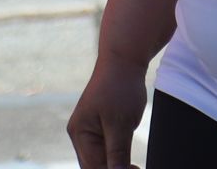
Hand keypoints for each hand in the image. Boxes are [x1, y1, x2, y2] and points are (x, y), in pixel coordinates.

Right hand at [66, 54, 148, 168]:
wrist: (124, 59)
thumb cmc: (120, 87)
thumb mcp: (121, 124)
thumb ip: (117, 154)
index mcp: (80, 133)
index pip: (93, 168)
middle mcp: (80, 134)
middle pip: (95, 166)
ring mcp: (89, 130)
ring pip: (101, 161)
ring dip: (117, 166)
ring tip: (136, 167)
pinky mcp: (100, 127)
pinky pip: (107, 150)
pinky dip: (118, 158)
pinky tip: (133, 162)